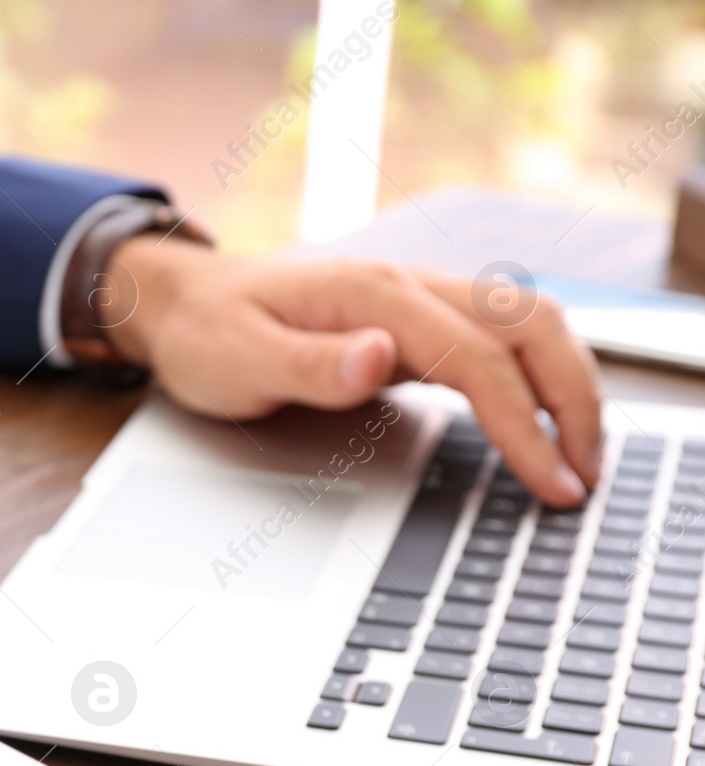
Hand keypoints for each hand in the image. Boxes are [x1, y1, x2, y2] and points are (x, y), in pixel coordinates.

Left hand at [104, 237, 602, 506]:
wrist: (179, 302)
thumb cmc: (205, 332)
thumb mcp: (236, 358)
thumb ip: (308, 365)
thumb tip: (378, 357)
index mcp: (370, 293)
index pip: (475, 356)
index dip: (523, 421)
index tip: (549, 478)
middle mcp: (405, 286)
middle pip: (528, 325)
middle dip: (573, 398)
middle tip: (587, 475)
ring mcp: (413, 302)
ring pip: (525, 324)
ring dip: (567, 383)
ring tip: (582, 456)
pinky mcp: (411, 325)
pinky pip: (497, 339)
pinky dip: (536, 377)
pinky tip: (543, 422)